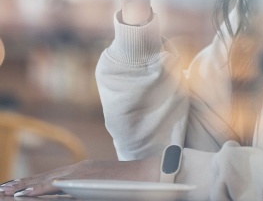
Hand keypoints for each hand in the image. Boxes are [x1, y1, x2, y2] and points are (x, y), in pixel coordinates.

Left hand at [0, 158, 160, 196]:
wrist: (145, 175)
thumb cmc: (127, 184)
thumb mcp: (101, 187)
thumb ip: (86, 190)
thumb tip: (73, 194)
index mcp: (82, 172)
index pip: (52, 178)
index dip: (32, 183)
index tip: (14, 189)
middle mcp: (79, 170)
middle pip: (45, 177)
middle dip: (22, 185)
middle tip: (2, 190)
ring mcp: (80, 173)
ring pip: (46, 179)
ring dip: (24, 186)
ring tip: (5, 192)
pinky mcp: (83, 177)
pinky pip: (56, 184)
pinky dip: (38, 188)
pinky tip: (23, 195)